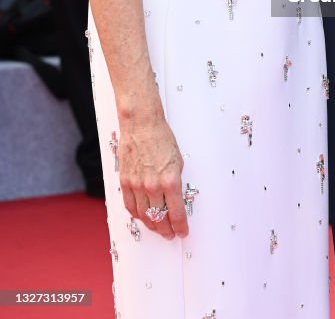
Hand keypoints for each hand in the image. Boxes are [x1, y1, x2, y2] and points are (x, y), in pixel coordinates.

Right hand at [118, 115, 187, 238]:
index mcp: (170, 181)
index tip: (183, 232)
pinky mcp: (125, 181)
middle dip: (166, 229)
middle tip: (170, 234)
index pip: (176, 213)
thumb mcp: (178, 161)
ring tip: (158, 229)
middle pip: (159, 218)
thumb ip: (175, 182)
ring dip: (152, 225)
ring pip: (144, 216)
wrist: (142, 125)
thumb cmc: (162, 139)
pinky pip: (130, 206)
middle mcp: (153, 186)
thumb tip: (175, 199)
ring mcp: (137, 185)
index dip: (180, 226)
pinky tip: (142, 217)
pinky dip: (137, 215)